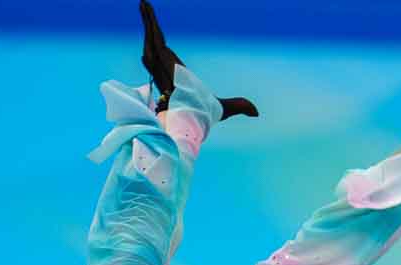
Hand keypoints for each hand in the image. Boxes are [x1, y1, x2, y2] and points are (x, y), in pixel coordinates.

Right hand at [138, 0, 257, 119]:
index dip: (159, 40)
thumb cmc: (205, 115)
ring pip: (152, 37)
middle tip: (144, 4)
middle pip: (156, 40)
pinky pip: (153, 39)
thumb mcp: (225, 108)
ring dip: (147, 19)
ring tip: (142, 1)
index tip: (154, 30)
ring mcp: (161, 63)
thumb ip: (240, 106)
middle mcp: (167, 66)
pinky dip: (148, 24)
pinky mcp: (159, 60)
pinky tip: (144, 10)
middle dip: (150, 23)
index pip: (166, 52)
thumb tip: (257, 113)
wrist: (192, 117)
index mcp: (178, 72)